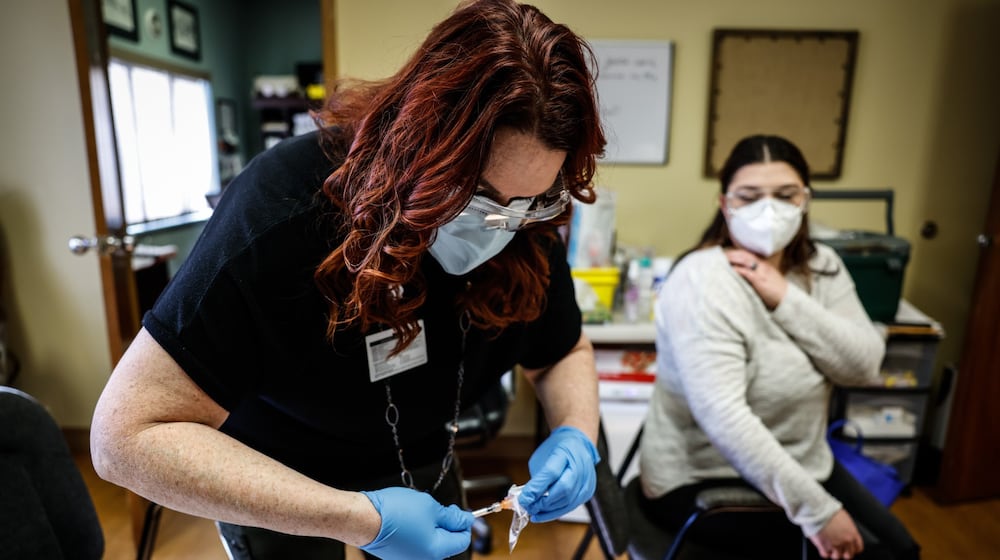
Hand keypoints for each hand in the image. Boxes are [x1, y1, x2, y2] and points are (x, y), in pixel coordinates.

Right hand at [359, 487, 473, 559]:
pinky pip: (416, 543)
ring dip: (431, 526)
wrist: (363, 519)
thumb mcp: (430, 507)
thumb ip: (452, 516)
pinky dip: (417, 531)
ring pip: (431, 541)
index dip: (463, 522)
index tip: (458, 510)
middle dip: (446, 523)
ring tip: (418, 511)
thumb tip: (465, 520)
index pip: (462, 540)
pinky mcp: (399, 556)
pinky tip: (408, 518)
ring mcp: (410, 559)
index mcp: (436, 551)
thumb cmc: (394, 512)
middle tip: (437, 507)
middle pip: (447, 542)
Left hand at [518, 426, 599, 521]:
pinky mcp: (587, 491)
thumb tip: (528, 497)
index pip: (551, 472)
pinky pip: (571, 506)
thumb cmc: (557, 449)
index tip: (523, 499)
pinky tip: (544, 514)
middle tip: (528, 507)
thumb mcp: (542, 457)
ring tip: (534, 511)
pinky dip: (556, 512)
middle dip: (543, 502)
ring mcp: (586, 479)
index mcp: (565, 452)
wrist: (577, 444)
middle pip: (563, 489)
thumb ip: (537, 477)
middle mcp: (580, 466)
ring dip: (548, 510)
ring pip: (568, 501)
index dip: (536, 488)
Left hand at [725, 248, 787, 308]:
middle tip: (718, 255)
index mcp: (763, 264)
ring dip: (732, 259)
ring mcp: (762, 272)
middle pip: (744, 254)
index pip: (747, 254)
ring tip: (721, 260)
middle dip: (730, 254)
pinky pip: (747, 272)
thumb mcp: (766, 279)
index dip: (735, 252)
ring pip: (745, 260)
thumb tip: (740, 275)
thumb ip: (755, 275)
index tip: (724, 253)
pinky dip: (738, 270)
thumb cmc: (776, 291)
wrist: (788, 299)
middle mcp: (762, 265)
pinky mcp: (760, 280)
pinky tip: (730, 270)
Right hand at [809, 509, 863, 558]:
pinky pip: (825, 555)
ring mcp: (834, 545)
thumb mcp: (844, 517)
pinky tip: (823, 548)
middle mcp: (845, 541)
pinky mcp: (823, 546)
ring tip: (830, 548)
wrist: (817, 509)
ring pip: (837, 557)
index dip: (854, 549)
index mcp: (852, 533)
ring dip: (833, 553)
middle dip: (844, 553)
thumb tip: (845, 530)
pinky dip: (824, 553)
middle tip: (840, 549)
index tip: (851, 548)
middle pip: (849, 555)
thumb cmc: (829, 509)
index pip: (858, 548)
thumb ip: (847, 527)